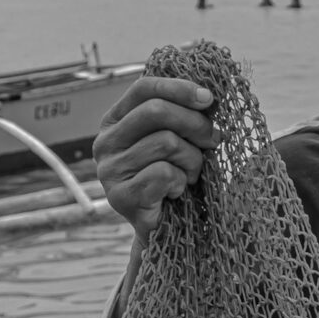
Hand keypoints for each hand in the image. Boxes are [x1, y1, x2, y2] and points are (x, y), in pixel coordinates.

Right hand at [93, 76, 217, 241]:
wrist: (165, 229)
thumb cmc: (174, 177)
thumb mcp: (177, 139)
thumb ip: (183, 116)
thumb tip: (209, 97)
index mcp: (114, 121)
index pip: (144, 89)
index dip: (179, 88)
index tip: (209, 98)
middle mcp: (105, 142)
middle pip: (156, 111)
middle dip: (194, 123)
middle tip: (213, 140)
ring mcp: (109, 170)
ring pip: (166, 143)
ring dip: (192, 160)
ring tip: (190, 175)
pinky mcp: (120, 196)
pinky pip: (164, 173)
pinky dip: (181, 182)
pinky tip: (176, 191)